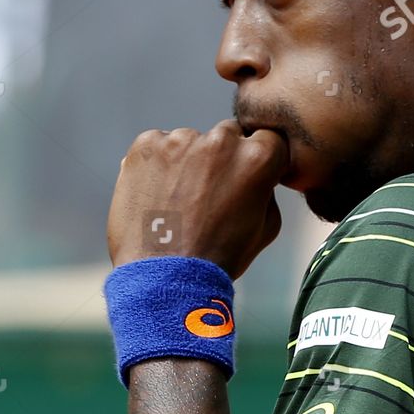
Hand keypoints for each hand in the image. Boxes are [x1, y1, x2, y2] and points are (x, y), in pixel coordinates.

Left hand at [107, 119, 288, 279]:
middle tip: (207, 194)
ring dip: (187, 162)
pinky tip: (156, 197)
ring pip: (189, 141)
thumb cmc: (219, 258)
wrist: (164, 277)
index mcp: (258, 157)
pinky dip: (156, 165)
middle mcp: (221, 140)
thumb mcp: (267, 227)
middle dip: (221, 159)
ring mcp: (180, 140)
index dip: (257, 159)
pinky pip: (157, 146)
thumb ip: (267, 189)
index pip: (266, 139)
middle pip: (226, 135)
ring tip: (176, 202)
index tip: (244, 179)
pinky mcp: (146, 145)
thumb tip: (257, 174)